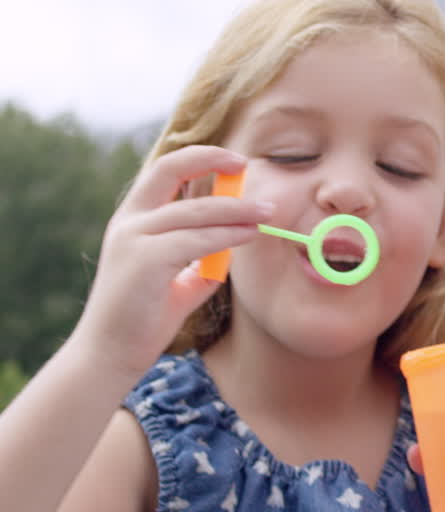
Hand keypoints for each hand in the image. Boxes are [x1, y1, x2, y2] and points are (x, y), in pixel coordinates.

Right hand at [70, 145, 273, 378]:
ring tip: (265, 212)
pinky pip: (196, 240)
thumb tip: (237, 236)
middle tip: (246, 164)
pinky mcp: (144, 260)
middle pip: (170, 170)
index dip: (199, 157)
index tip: (235, 161)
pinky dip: (227, 234)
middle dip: (211, 160)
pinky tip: (248, 235)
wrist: (111, 353)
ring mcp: (133, 238)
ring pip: (194, 211)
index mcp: (133, 219)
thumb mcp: (178, 276)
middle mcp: (128, 221)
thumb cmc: (145, 315)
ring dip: (236, 209)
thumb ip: (202, 254)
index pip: (164, 170)